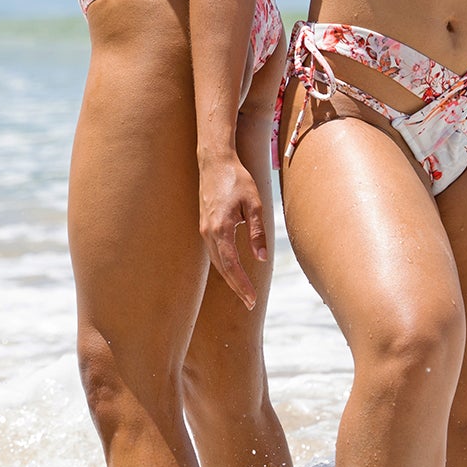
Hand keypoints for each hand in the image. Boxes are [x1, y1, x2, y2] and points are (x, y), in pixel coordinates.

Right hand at [198, 156, 269, 309]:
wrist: (215, 164)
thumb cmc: (238, 181)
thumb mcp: (254, 204)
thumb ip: (257, 232)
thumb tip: (262, 258)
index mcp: (221, 229)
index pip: (231, 265)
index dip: (241, 285)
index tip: (252, 300)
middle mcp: (209, 232)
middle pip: (222, 268)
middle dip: (236, 286)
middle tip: (250, 303)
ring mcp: (204, 229)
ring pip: (217, 261)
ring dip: (229, 277)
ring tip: (244, 292)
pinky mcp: (205, 226)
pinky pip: (215, 251)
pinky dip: (224, 264)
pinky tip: (233, 271)